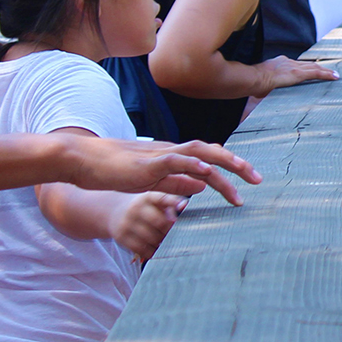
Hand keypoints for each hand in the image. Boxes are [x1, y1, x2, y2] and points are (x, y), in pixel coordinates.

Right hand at [63, 135, 261, 205]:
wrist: (84, 161)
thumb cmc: (114, 172)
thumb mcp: (151, 182)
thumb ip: (174, 184)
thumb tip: (199, 189)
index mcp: (173, 157)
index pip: (209, 158)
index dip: (231, 166)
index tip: (250, 180)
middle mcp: (171, 152)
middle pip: (212, 152)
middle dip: (237, 165)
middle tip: (258, 180)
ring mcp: (159, 155)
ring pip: (199, 153)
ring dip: (223, 164)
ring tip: (242, 174)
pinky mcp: (145, 163)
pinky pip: (173, 160)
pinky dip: (190, 163)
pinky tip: (205, 171)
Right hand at [109, 192, 184, 261]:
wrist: (115, 212)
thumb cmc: (144, 207)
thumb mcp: (155, 201)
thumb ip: (170, 202)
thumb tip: (184, 205)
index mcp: (147, 197)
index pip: (162, 198)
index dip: (173, 203)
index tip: (182, 209)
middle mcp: (135, 208)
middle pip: (159, 222)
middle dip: (169, 230)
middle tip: (175, 233)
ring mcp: (127, 223)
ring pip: (152, 238)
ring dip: (162, 242)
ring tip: (165, 240)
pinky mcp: (121, 237)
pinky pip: (142, 249)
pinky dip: (152, 250)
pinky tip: (155, 247)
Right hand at [254, 55, 339, 95]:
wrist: (253, 79)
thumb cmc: (253, 83)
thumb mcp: (261, 84)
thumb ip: (266, 88)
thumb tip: (261, 95)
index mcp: (278, 63)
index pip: (295, 65)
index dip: (303, 67)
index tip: (308, 69)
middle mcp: (288, 62)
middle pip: (307, 64)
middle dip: (318, 67)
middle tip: (327, 71)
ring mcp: (293, 67)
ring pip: (314, 67)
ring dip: (325, 71)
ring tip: (334, 74)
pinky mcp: (298, 73)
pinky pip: (316, 73)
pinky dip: (326, 74)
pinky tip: (335, 76)